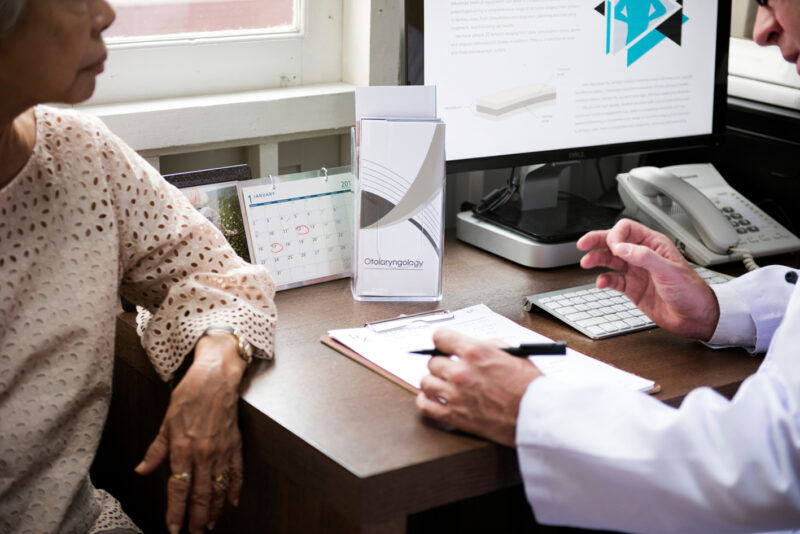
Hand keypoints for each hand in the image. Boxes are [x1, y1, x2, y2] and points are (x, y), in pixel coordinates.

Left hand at [135, 332, 246, 533]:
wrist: (216, 376)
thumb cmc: (190, 394)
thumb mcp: (166, 421)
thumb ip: (156, 449)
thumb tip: (143, 469)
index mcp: (183, 448)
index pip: (179, 488)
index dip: (176, 510)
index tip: (174, 527)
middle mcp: (204, 453)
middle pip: (201, 493)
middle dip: (197, 517)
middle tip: (195, 532)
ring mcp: (222, 450)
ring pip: (219, 487)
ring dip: (214, 508)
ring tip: (210, 523)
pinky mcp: (236, 444)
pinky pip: (237, 471)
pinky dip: (235, 487)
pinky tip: (231, 500)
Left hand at [416, 329, 542, 446]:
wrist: (536, 416)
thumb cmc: (529, 386)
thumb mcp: (512, 353)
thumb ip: (487, 345)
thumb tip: (472, 344)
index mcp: (475, 352)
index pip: (440, 337)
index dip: (442, 340)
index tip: (444, 345)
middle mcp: (461, 372)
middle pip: (432, 362)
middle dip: (442, 363)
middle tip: (450, 368)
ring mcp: (455, 395)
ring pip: (426, 382)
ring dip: (433, 381)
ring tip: (443, 384)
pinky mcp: (455, 416)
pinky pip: (425, 406)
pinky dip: (426, 401)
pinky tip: (433, 398)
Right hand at [577, 218, 719, 339]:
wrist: (695, 318)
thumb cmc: (691, 292)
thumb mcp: (669, 271)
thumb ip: (644, 257)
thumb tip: (621, 248)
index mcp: (654, 245)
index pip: (627, 230)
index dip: (616, 236)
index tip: (613, 247)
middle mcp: (643, 256)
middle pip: (614, 242)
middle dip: (598, 241)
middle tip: (583, 244)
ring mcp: (637, 272)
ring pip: (610, 260)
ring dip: (597, 260)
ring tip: (586, 263)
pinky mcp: (633, 288)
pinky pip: (613, 280)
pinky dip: (604, 280)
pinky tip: (601, 283)